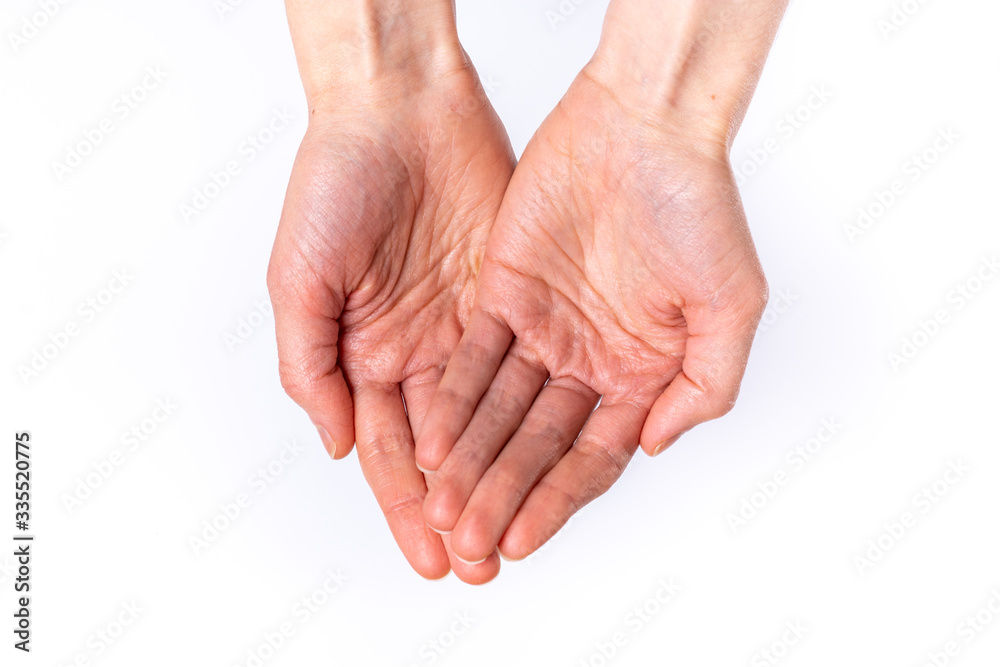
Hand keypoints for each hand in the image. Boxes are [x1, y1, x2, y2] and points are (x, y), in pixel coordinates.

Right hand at [268, 3, 513, 581]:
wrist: (400, 107)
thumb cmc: (333, 180)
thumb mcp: (298, 276)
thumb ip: (310, 364)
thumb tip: (332, 445)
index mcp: (361, 353)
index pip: (388, 449)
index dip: (408, 505)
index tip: (432, 554)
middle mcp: (417, 350)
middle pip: (443, 448)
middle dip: (460, 508)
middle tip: (482, 562)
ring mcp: (465, 327)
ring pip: (488, 420)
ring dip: (500, 476)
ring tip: (519, 529)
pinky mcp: (508, 296)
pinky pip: (522, 367)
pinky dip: (531, 414)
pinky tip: (545, 456)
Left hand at [415, 69, 768, 563]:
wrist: (642, 123)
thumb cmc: (698, 206)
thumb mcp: (731, 305)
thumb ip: (704, 386)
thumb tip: (652, 446)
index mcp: (641, 374)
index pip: (591, 458)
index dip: (555, 503)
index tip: (520, 543)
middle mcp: (588, 362)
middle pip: (536, 447)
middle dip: (501, 495)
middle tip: (469, 543)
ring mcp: (543, 331)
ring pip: (497, 412)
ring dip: (470, 461)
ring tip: (441, 509)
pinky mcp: (501, 295)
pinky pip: (472, 359)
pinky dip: (453, 401)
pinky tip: (431, 443)